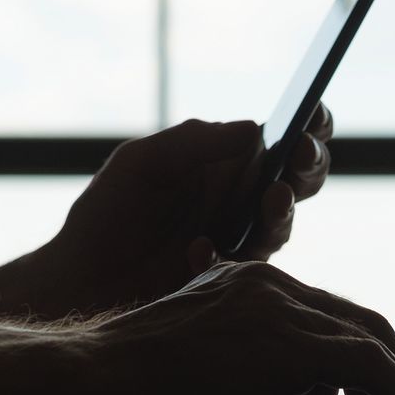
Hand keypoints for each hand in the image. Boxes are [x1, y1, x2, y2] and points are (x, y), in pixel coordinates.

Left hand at [29, 106, 333, 317]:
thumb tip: (256, 130)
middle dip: (310, 163)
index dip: (310, 122)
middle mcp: (247, 198)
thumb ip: (193, 142)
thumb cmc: (110, 213)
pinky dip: (225, 256)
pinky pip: (247, 269)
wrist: (82, 278)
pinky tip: (196, 250)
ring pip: (283, 224)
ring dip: (282, 210)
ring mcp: (243, 240)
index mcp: (232, 159)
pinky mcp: (233, 281)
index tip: (312, 113)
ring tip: (271, 197)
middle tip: (300, 155)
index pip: (286, 134)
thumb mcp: (141, 162)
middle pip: (302, 177)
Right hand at [62, 261, 394, 394]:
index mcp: (244, 285)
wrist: (83, 385)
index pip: (324, 315)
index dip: (364, 357)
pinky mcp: (287, 341)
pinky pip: (370, 366)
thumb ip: (258, 368)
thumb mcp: (205, 371)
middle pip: (359, 321)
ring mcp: (278, 306)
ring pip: (372, 340)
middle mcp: (268, 284)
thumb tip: (313, 388)